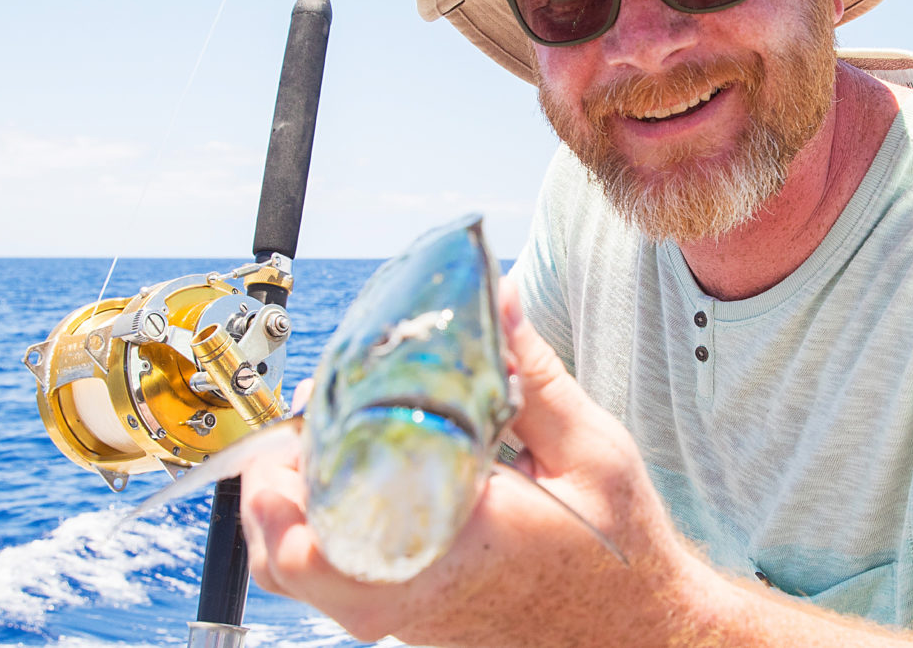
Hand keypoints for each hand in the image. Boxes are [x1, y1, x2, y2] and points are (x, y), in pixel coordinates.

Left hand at [239, 279, 718, 645]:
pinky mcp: (408, 621)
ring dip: (287, 515)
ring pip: (298, 581)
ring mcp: (404, 616)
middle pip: (285, 563)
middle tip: (301, 425)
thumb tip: (495, 299)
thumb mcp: (591, 451)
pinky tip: (351, 486)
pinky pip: (329, 588)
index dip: (292, 470)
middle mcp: (412, 594)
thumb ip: (533, 378)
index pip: (321, 537)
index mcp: (450, 550)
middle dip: (272, 488)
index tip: (310, 414)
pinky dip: (314, 539)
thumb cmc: (621, 555)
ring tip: (315, 452)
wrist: (640, 634)